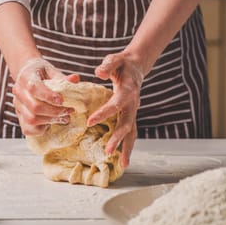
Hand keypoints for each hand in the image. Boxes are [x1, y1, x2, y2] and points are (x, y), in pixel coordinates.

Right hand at [13, 58, 79, 135]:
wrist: (27, 75)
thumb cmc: (41, 73)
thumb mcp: (51, 71)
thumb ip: (62, 77)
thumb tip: (75, 79)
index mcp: (25, 76)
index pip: (33, 87)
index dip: (48, 96)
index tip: (62, 101)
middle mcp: (18, 91)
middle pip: (34, 106)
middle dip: (54, 111)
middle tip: (69, 110)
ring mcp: (17, 105)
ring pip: (31, 119)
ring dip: (50, 120)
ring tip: (64, 118)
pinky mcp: (19, 116)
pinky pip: (28, 129)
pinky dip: (42, 129)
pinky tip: (52, 122)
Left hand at [87, 52, 144, 167]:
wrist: (135, 67)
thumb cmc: (122, 64)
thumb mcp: (114, 60)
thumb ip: (107, 65)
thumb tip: (98, 73)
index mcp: (128, 91)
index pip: (115, 104)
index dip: (104, 113)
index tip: (90, 121)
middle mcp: (133, 104)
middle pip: (127, 124)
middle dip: (117, 138)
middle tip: (107, 151)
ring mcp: (133, 112)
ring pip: (132, 133)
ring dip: (126, 148)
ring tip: (122, 164)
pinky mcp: (131, 116)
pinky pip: (130, 133)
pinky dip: (127, 146)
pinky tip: (121, 159)